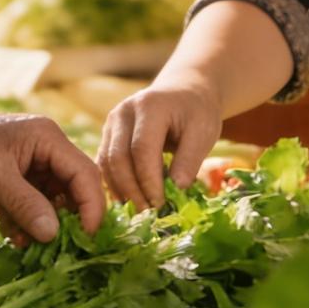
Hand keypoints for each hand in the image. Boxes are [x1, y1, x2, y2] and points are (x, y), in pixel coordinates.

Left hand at [0, 80, 103, 242]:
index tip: (88, 236)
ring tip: (30, 245)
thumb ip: (24, 202)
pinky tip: (12, 237)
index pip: (84, 174)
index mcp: (48, 140)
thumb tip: (53, 234)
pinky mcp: (15, 193)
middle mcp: (46, 157)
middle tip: (62, 249)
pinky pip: (33, 216)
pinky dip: (26, 230)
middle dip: (70, 221)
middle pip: (74, 193)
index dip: (91, 205)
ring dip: (46, 230)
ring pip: (54, 209)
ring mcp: (31, 176)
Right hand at [98, 79, 222, 208]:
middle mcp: (123, 112)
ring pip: (107, 163)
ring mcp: (112, 123)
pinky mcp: (108, 135)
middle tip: (148, 214)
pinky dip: (115, 184)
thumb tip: (175, 190)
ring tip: (139, 212)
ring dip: (121, 191)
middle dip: (132, 190)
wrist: (183, 92)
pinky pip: (105, 164)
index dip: (149, 180)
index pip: (142, 149)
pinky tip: (129, 201)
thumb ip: (189, 160)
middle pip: (118, 157)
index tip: (161, 204)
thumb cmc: (196, 112)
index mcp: (149, 106)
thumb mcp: (203, 132)